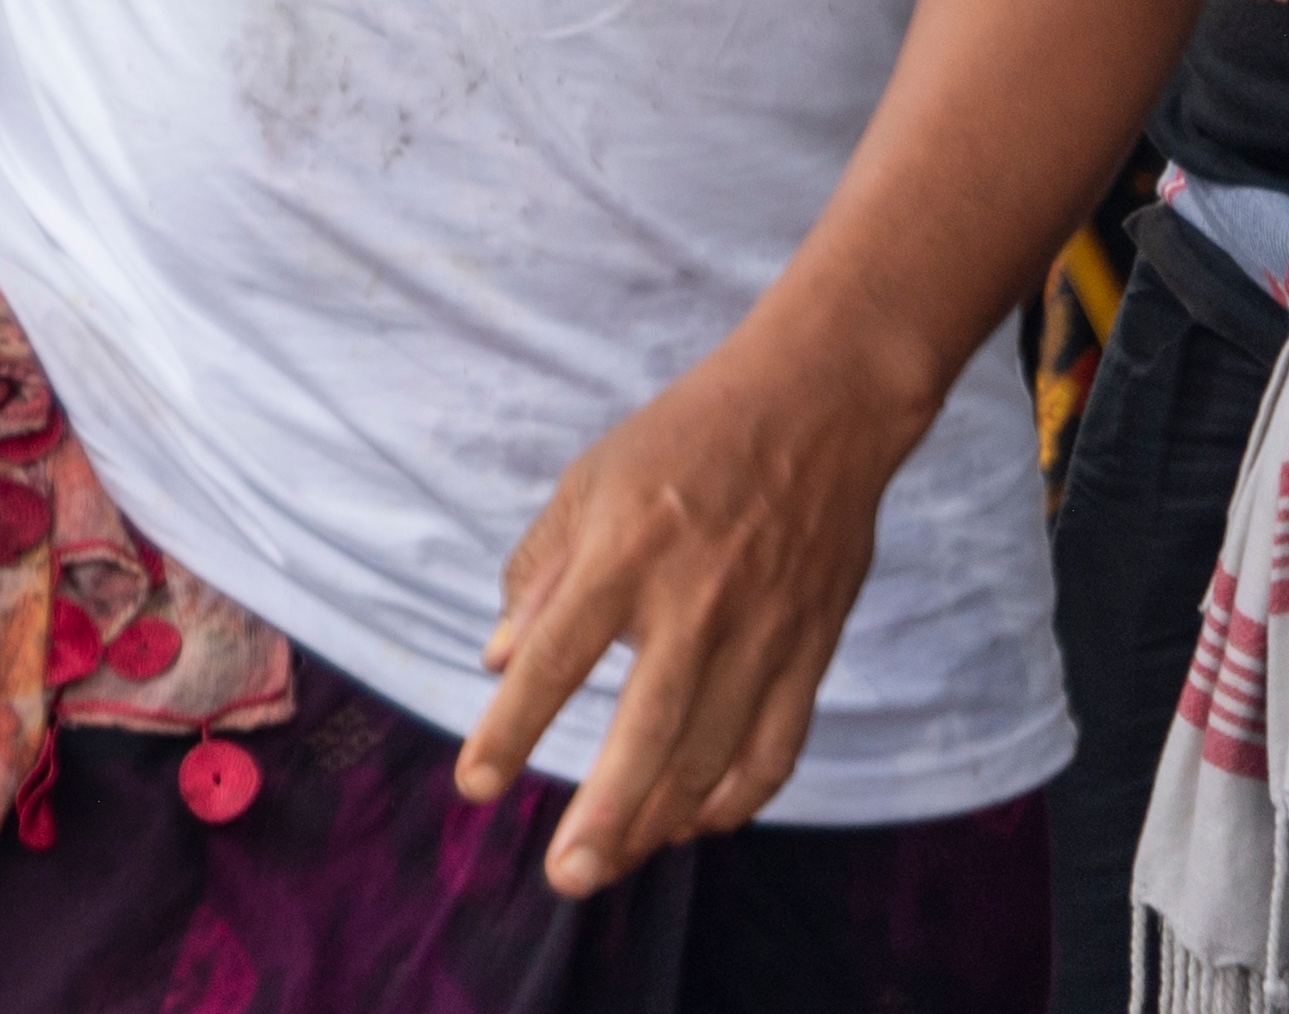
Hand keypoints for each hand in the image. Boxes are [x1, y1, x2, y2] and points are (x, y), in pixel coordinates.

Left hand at [458, 317, 922, 892]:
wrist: (814, 412)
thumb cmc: (683, 441)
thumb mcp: (588, 483)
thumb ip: (539, 571)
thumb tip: (497, 658)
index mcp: (623, 555)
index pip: (554, 659)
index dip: (511, 728)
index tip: (474, 784)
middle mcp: (694, 603)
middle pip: (647, 733)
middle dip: (605, 815)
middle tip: (566, 876)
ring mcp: (763, 633)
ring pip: (714, 755)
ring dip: (664, 819)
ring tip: (618, 860)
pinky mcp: (811, 650)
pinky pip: (776, 745)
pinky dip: (739, 796)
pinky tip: (700, 823)